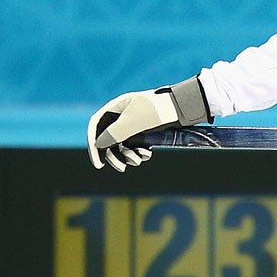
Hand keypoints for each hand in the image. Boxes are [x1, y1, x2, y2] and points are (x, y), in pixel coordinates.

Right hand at [87, 77, 209, 171]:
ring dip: (128, 156)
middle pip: (108, 139)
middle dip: (113, 155)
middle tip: (122, 169)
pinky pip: (136, 146)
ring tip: (139, 160)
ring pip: (122, 145)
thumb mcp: (133, 122)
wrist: (183, 108)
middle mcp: (122, 115)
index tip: (97, 162)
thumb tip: (98, 145)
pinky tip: (148, 155)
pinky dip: (139, 153)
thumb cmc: (158, 111)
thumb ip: (114, 133)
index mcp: (116, 107)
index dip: (93, 144)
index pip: (96, 126)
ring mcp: (134, 124)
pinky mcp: (146, 131)